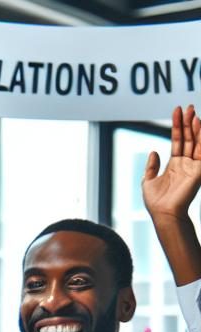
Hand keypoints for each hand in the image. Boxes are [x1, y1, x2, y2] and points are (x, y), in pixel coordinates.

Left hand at [143, 104, 200, 222]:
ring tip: (192, 111)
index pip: (178, 140)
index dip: (177, 126)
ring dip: (195, 126)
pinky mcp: (199, 170)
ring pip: (196, 142)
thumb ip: (151, 166)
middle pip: (188, 138)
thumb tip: (153, 151)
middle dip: (187, 122)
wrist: (163, 214)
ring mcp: (193, 166)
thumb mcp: (148, 181)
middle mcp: (186, 163)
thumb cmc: (155, 202)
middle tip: (188, 106)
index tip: (177, 111)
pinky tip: (199, 125)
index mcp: (174, 164)